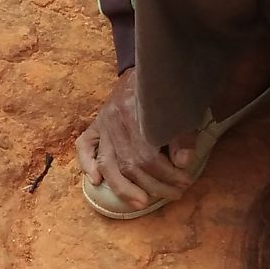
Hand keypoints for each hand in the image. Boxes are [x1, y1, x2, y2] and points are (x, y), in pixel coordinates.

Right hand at [74, 66, 196, 212]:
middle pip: (129, 164)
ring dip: (124, 187)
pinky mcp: (95, 125)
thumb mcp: (180, 106)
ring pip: (107, 163)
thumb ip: (182, 134)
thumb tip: (183, 162)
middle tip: (174, 195)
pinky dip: (87, 164)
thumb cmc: (165, 89)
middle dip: (154, 185)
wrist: (147, 65)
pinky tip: (96, 181)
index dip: (168, 174)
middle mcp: (114, 120)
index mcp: (135, 112)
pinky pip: (84, 146)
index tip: (185, 182)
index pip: (148, 155)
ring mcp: (102, 123)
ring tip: (141, 203)